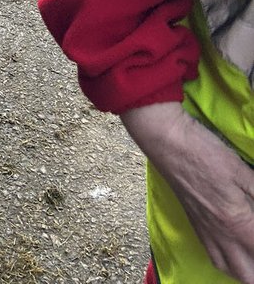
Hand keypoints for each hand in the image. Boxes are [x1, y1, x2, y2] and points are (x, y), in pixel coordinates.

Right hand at [122, 103, 253, 281]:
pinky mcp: (194, 224)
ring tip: (252, 253)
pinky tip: (233, 248)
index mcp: (237, 223)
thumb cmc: (205, 153)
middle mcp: (221, 236)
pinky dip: (228, 262)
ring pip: (228, 269)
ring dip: (245, 269)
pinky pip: (214, 256)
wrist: (168, 143)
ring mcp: (205, 232)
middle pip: (247, 275)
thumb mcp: (242, 171)